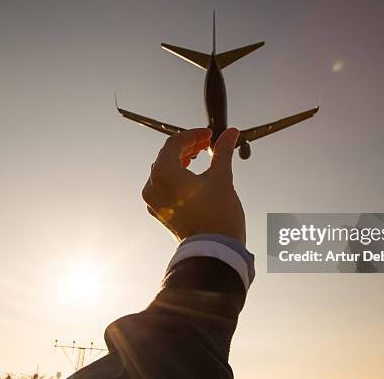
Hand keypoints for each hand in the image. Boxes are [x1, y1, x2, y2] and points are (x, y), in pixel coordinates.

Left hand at [142, 128, 245, 243]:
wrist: (214, 251)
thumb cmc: (217, 216)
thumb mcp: (222, 177)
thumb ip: (223, 151)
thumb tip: (230, 133)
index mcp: (163, 174)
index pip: (174, 143)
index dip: (194, 135)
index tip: (209, 134)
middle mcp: (153, 186)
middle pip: (167, 156)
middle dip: (187, 146)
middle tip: (206, 143)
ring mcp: (154, 202)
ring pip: (164, 171)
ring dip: (181, 161)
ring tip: (198, 156)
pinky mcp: (161, 212)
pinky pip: (164, 187)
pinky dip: (176, 178)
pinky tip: (191, 177)